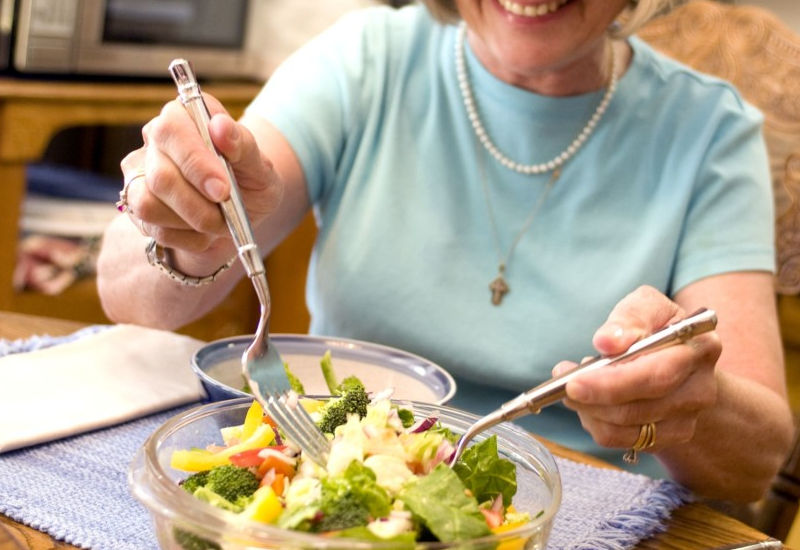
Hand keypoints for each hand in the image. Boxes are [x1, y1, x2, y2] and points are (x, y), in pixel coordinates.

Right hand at [119, 95, 282, 258]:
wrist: (239, 215)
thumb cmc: (251, 183)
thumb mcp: (260, 167)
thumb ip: (243, 146)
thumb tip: (221, 127)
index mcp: (184, 117)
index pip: (172, 131)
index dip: (195, 163)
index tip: (222, 190)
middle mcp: (155, 140)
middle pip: (160, 177)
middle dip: (198, 206)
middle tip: (226, 215)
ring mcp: (139, 174)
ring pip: (148, 206)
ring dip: (192, 222)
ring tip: (218, 222)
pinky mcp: (135, 206)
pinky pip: (153, 230)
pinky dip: (186, 238)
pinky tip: (204, 231)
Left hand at [555, 285, 721, 456]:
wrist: (682, 362)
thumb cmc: (657, 328)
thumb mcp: (647, 307)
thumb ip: (630, 317)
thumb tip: (607, 342)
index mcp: (700, 349)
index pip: (656, 374)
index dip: (614, 381)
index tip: (576, 379)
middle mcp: (700, 388)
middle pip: (641, 406)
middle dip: (595, 397)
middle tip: (564, 385)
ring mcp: (688, 418)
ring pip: (627, 426)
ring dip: (590, 409)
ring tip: (573, 387)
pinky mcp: (670, 437)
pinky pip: (621, 439)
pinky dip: (596, 423)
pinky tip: (588, 404)